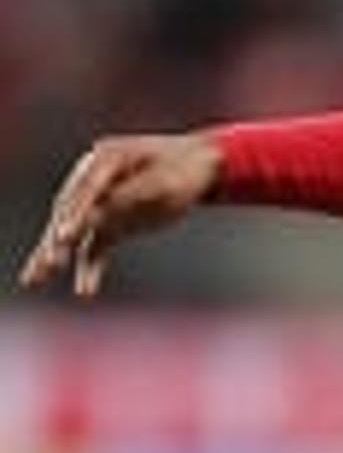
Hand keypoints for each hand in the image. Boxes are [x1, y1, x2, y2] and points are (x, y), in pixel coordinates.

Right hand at [18, 133, 223, 296]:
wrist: (196, 169)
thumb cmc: (182, 171)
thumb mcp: (163, 184)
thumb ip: (129, 198)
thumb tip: (96, 217)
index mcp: (107, 159)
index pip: (86, 190)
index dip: (75, 215)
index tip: (64, 236)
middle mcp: (95, 181)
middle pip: (69, 213)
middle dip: (56, 240)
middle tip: (48, 264)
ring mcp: (101, 204)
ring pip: (74, 233)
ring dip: (55, 257)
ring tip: (35, 279)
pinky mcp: (111, 225)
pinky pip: (94, 250)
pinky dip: (89, 270)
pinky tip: (85, 292)